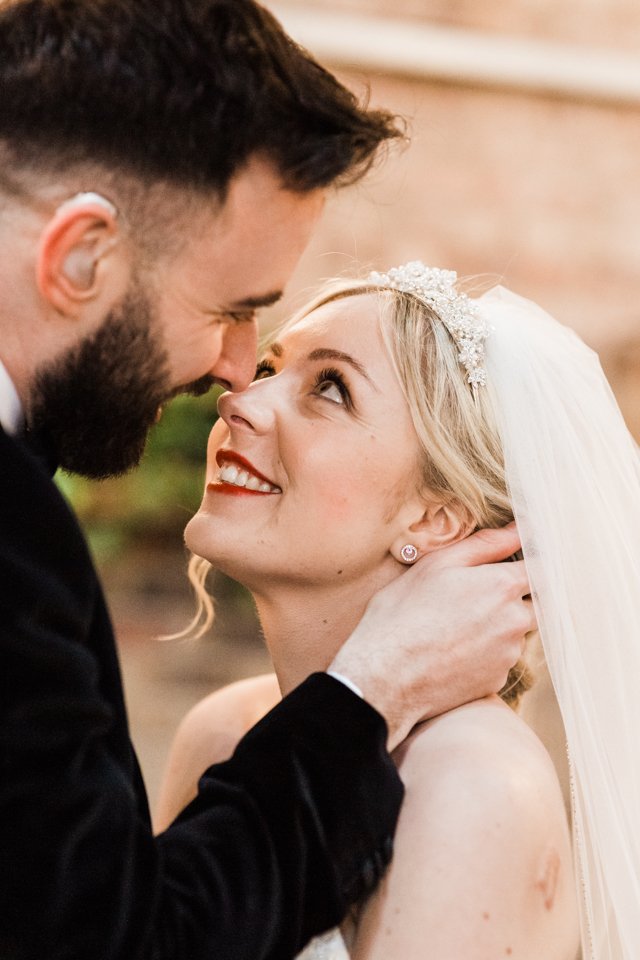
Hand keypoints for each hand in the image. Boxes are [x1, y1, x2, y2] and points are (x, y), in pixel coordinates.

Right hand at [328, 523, 533, 749]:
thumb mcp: (437, 565)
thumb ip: (485, 545)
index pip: (541, 569)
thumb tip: (519, 529)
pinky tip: (454, 649)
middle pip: (535, 603)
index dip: (530, 564)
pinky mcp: (497, 680)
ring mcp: (508, 654)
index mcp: (503, 586)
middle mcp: (515, 621)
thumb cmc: (404, 614)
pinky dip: (486, 652)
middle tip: (478, 597)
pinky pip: (501, 659)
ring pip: (517, 632)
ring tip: (458, 625)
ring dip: (500, 625)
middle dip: (517, 597)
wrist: (387, 675)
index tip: (512, 564)